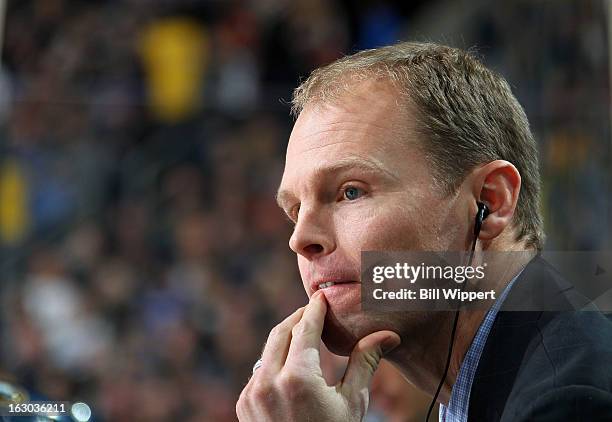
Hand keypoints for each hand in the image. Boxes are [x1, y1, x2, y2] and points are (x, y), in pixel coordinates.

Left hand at [236, 290, 400, 420]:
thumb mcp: (352, 403)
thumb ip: (365, 363)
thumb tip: (388, 334)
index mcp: (297, 378)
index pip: (305, 328)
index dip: (315, 309)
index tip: (322, 295)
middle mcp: (268, 381)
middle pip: (281, 332)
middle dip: (298, 317)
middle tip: (315, 309)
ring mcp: (251, 393)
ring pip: (268, 350)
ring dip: (286, 337)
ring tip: (305, 333)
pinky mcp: (244, 404)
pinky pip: (259, 370)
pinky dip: (275, 360)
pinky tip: (291, 362)